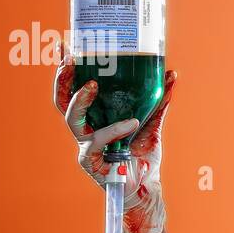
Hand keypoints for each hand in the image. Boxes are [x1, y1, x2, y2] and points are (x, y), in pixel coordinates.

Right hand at [53, 52, 174, 232]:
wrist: (147, 189)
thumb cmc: (143, 157)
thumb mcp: (153, 124)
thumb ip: (159, 102)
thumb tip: (171, 74)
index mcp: (94, 117)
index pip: (73, 89)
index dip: (66, 68)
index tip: (66, 43)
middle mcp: (84, 129)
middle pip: (61, 101)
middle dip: (62, 78)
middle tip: (68, 57)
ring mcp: (84, 145)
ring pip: (71, 118)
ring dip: (81, 99)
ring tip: (94, 85)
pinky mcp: (90, 161)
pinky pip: (99, 140)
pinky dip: (115, 129)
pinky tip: (132, 124)